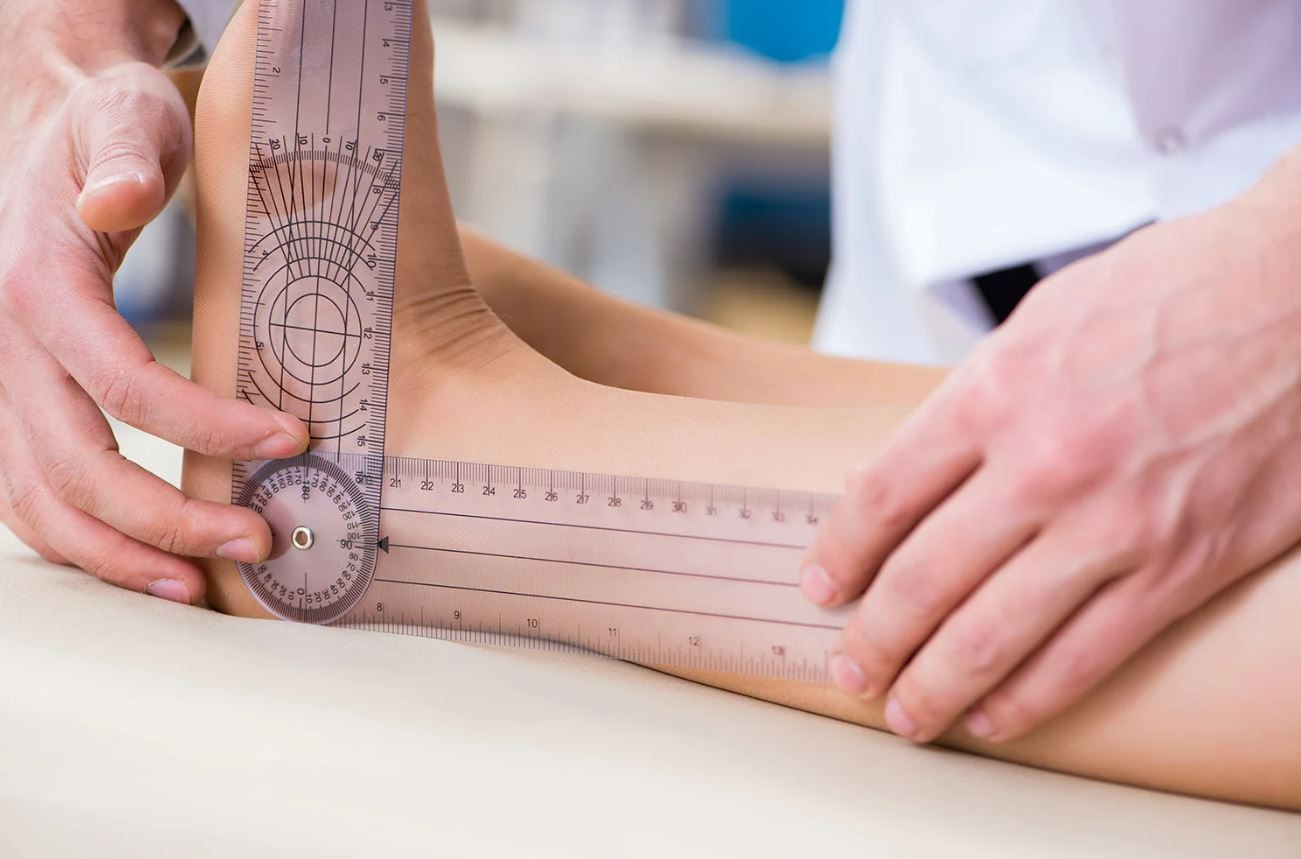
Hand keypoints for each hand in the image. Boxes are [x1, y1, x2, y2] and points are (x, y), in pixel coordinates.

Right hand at [0, 0, 307, 603]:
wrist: (52, 140)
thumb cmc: (105, 129)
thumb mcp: (124, 116)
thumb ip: (126, 154)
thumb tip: (120, 201)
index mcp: (38, 285)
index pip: (121, 383)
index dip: (207, 426)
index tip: (296, 438)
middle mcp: (6, 349)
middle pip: (77, 466)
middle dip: (170, 516)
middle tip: (265, 539)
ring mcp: (4, 387)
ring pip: (40, 502)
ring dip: (122, 555)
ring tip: (204, 587)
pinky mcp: (19, 408)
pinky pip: (35, 497)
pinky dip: (90, 545)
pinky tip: (157, 565)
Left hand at [801, 151, 1300, 743]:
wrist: (1300, 292)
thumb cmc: (1170, 295)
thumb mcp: (1040, 324)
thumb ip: (970, 404)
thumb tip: (903, 477)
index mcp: (996, 392)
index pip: (884, 494)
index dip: (841, 551)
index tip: (822, 585)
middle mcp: (1043, 463)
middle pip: (923, 578)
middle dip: (873, 638)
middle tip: (847, 669)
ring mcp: (1114, 523)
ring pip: (993, 634)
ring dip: (933, 685)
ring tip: (902, 711)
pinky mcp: (1182, 567)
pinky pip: (1086, 656)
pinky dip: (1028, 699)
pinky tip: (993, 716)